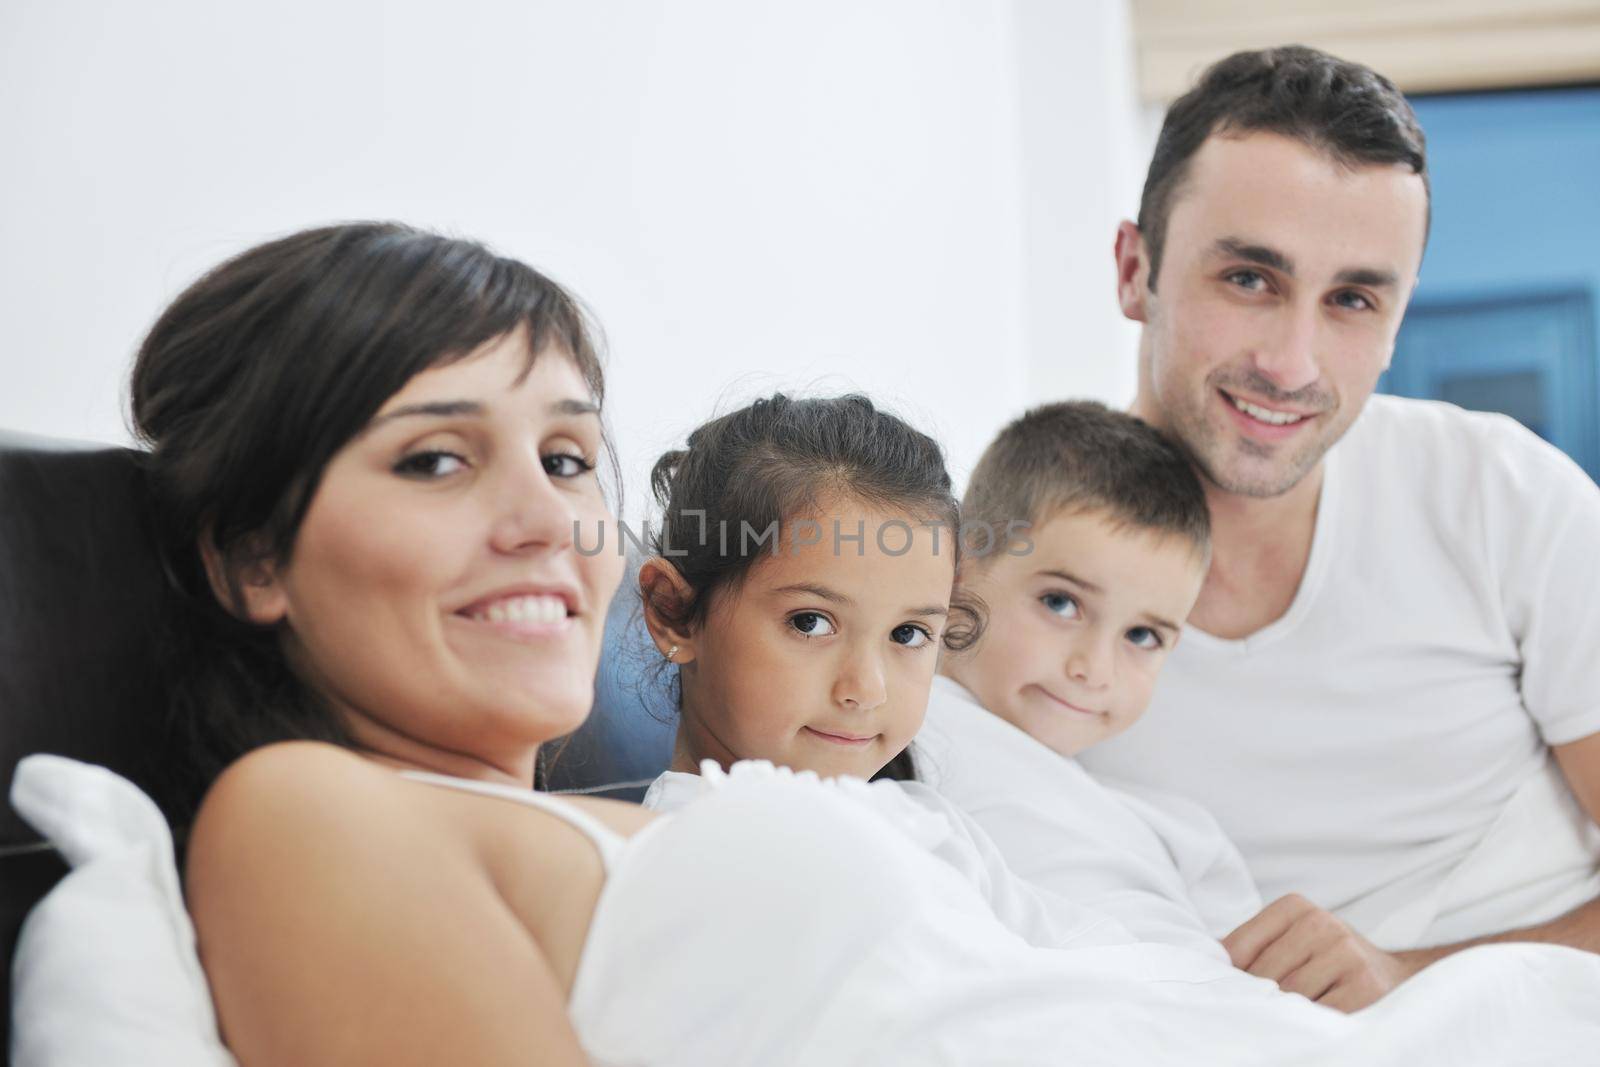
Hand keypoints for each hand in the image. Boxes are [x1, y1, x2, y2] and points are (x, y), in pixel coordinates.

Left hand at [1223, 893, 1418, 1011]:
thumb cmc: (1328, 960)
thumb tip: (1203, 962)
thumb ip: (1254, 946)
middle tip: (1254, 1013)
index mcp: (1294, 907)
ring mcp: (1347, 954)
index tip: (1225, 993)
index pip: (1238, 947)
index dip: (1229, 977)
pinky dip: (1310, 1026)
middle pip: (1262, 976)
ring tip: (1284, 1019)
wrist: (1395, 977)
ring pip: (1289, 997)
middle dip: (1257, 999)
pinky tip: (1310, 1026)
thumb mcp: (1292, 939)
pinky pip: (1320, 1016)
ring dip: (1283, 1014)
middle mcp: (1322, 923)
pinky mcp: (1366, 987)